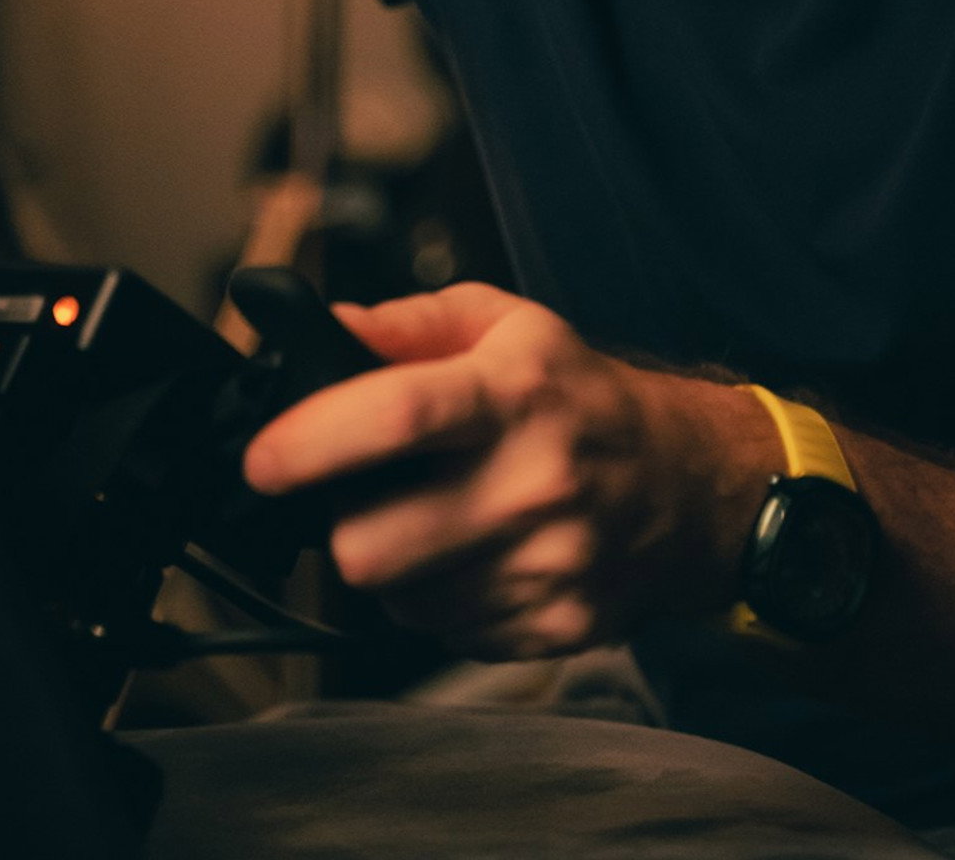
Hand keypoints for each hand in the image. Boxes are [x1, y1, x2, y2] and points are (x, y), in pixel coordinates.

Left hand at [244, 283, 771, 659]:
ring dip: (395, 563)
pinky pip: (445, 630)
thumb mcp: (504, 324)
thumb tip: (324, 328)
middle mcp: (533, 481)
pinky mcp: (555, 626)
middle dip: (344, 522)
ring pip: (399, 595)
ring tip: (439, 517)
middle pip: (372, 543)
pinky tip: (479, 553)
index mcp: (514, 393)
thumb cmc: (584, 397)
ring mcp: (546, 565)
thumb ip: (405, 323)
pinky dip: (442, 597)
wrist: (691, 482)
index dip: (312, 440)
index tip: (264, 459)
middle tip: (366, 493)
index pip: (397, 416)